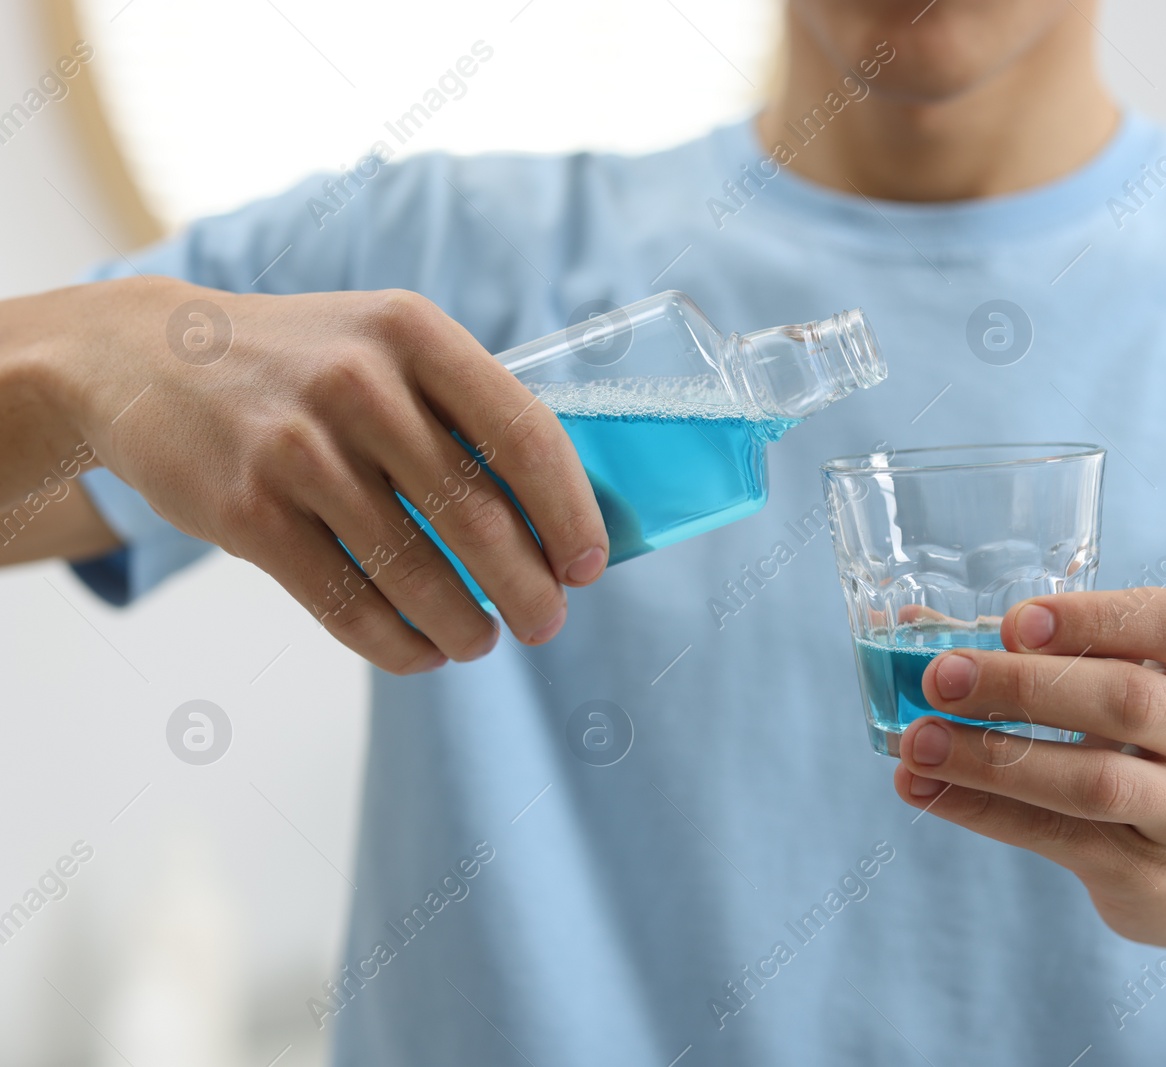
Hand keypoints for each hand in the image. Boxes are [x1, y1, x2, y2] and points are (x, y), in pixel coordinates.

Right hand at [43, 277, 606, 671]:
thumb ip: (460, 405)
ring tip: (482, 641)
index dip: (570, 513)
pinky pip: (345, 603)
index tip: (589, 565)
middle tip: (546, 622)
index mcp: (412, 333)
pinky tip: (421, 654)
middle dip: (529, 588)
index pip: (525, 435)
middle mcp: (358, 383)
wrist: (145, 356)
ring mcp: (296, 449)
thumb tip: (555, 513)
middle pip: (476, 516)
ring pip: (414, 572)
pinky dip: (396, 645)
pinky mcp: (247, 511)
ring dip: (465, 626)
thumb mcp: (382, 342)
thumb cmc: (301, 361)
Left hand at [892, 588, 1165, 955]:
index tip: (1015, 622)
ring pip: (1093, 779)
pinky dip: (983, 810)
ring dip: (993, 758)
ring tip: (918, 740)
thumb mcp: (1137, 686)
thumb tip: (914, 622)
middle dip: (1024, 686)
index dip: (1094, 618)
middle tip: (940, 677)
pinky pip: (1057, 837)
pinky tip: (925, 787)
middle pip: (1126, 700)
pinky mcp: (1147, 872)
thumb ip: (1040, 651)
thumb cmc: (1161, 750)